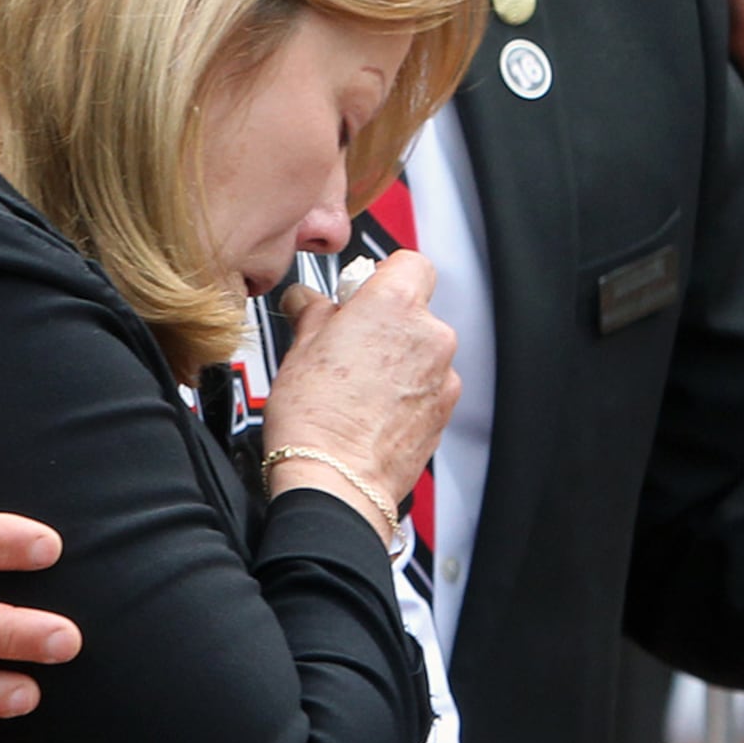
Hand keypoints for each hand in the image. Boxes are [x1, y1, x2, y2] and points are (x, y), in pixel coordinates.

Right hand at [264, 251, 456, 537]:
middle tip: (342, 344)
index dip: (381, 274)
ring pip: (421, 349)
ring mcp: (443, 374)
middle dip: (382, 322)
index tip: (357, 293)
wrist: (336, 480)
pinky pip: (427, 383)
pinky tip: (370, 408)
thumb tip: (308, 300)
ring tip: (353, 385)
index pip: (409, 262)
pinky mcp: (445, 409)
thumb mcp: (298, 349)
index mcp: (393, 306)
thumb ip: (313, 312)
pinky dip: (405, 390)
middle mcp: (429, 335)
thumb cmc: (315, 419)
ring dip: (394, 358)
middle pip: (413, 309)